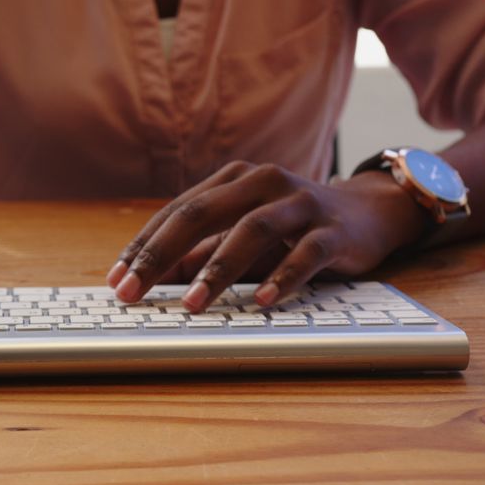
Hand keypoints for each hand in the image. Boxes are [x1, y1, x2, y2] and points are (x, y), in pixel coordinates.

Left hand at [106, 162, 428, 310]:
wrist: (368, 213)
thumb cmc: (293, 226)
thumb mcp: (243, 234)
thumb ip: (203, 250)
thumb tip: (157, 277)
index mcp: (232, 180)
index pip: (176, 212)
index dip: (143, 245)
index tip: (116, 278)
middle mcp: (261, 182)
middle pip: (200, 214)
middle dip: (160, 255)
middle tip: (134, 290)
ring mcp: (299, 203)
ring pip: (251, 230)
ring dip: (218, 269)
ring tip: (193, 304)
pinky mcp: (333, 229)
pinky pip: (305, 253)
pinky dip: (283, 278)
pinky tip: (263, 301)